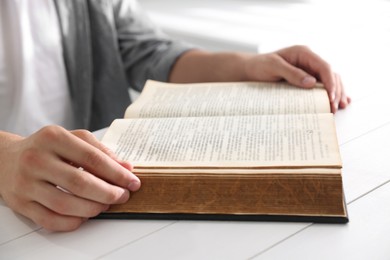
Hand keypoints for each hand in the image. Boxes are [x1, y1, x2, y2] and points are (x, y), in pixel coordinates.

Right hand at [0, 126, 140, 231]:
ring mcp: (26, 183)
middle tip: (122, 196)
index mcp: (53, 137)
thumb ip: (100, 151)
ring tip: (105, 205)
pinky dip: (72, 222)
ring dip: (93, 209)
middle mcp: (37, 159)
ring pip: (66, 204)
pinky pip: (50, 220)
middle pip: (81, 183)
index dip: (117, 173)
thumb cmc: (46, 148)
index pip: (93, 158)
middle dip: (108, 193)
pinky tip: (85, 215)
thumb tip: (126, 168)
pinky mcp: (20, 203)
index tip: (133, 182)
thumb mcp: (73, 139)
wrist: (6, 158)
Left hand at [243, 45, 350, 111]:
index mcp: (304, 53)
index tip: (330, 97)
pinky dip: (332, 93)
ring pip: (330, 81)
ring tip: (340, 107)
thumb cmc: (260, 66)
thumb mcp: (273, 67)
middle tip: (334, 108)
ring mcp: (309, 70)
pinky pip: (323, 86)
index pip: (324, 66)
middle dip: (335, 91)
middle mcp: (309, 61)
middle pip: (330, 75)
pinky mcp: (306, 79)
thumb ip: (292, 73)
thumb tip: (311, 82)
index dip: (330, 82)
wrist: (250, 70)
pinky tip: (341, 102)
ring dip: (337, 93)